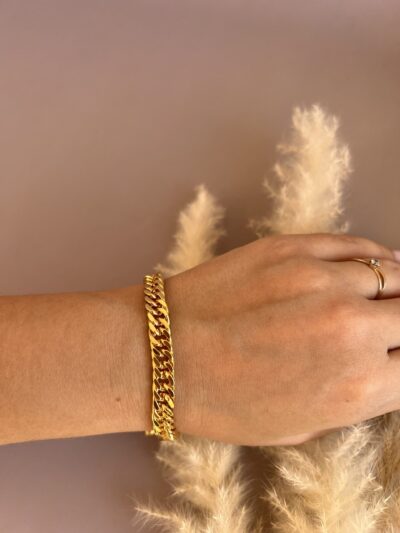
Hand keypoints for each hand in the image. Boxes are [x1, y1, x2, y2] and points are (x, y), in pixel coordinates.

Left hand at [164, 232, 399, 445]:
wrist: (163, 354)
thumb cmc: (224, 402)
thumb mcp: (301, 427)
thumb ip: (357, 399)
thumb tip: (387, 368)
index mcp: (357, 388)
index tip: (397, 352)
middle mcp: (353, 331)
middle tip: (391, 325)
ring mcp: (325, 282)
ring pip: (394, 274)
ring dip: (397, 288)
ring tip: (389, 294)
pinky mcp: (297, 249)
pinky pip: (358, 246)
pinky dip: (377, 256)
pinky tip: (378, 263)